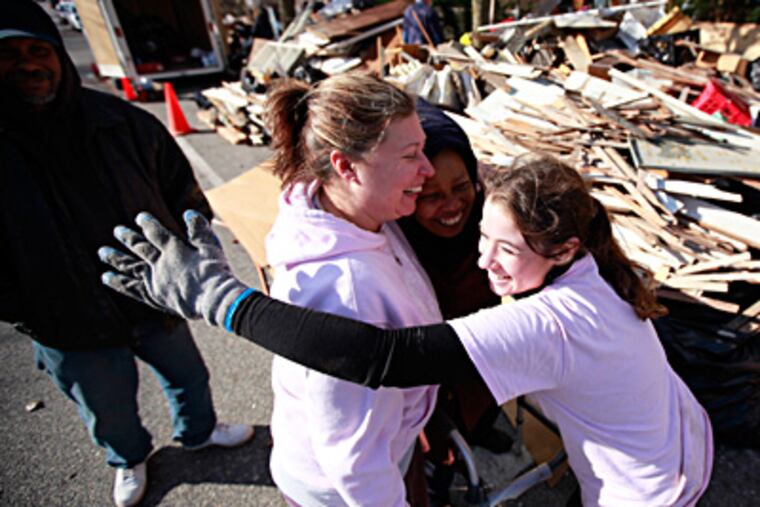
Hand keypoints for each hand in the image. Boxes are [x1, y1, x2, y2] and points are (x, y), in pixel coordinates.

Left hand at [99, 210, 251, 327]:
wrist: (212, 298)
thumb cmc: (215, 271)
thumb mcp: (211, 246)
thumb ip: (199, 229)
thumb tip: (188, 213)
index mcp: (173, 249)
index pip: (156, 233)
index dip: (147, 224)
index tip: (139, 217)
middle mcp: (159, 263)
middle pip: (140, 247)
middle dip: (128, 238)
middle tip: (117, 230)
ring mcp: (154, 280)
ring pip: (130, 266)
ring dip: (115, 258)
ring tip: (102, 252)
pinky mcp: (153, 296)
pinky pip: (130, 288)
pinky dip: (118, 282)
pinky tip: (106, 277)